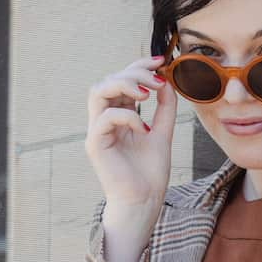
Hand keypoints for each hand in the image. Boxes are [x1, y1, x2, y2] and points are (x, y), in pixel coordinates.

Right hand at [84, 54, 176, 261]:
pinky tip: (144, 128)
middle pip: (107, 80)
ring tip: (146, 93)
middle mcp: (104, 120)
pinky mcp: (95, 145)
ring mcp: (97, 132)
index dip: (137, 65)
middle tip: (157, 80)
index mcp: (118, 116)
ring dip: (124, 85)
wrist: (144, 201)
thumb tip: (166, 80)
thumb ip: (164, 107)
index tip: (160, 60)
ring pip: (98, 92)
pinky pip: (105, 118)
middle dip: (133, 72)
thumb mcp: (163, 132)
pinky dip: (127, 116)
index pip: (120, 80)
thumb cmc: (150, 172)